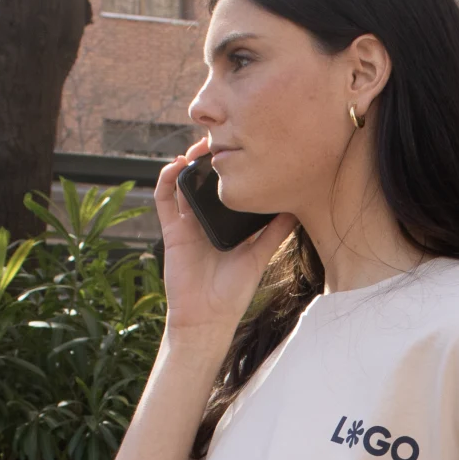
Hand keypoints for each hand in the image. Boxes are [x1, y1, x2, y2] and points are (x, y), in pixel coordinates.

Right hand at [155, 142, 292, 341]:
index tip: (242, 150)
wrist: (207, 319)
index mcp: (225, 225)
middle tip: (220, 140)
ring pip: (182, 185)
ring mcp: (186, 225)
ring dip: (187, 163)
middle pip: (204, 182)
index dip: (230, 170)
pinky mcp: (171, 232)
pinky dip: (165, 180)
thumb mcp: (258, 257)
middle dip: (208, 160)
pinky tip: (177, 165)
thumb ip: (274, 233)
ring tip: (198, 147)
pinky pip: (163, 200)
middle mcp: (205, 221)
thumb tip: (295, 208)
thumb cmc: (233, 293)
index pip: (226, 191)